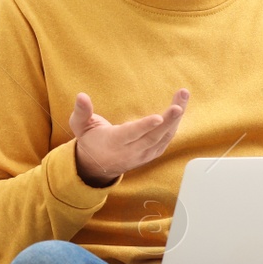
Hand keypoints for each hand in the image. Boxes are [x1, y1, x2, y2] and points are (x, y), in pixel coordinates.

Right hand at [70, 89, 189, 185]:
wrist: (96, 167)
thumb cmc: (90, 142)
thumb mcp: (80, 126)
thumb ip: (81, 112)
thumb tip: (81, 96)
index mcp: (115, 142)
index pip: (132, 134)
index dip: (146, 126)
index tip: (159, 117)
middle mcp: (131, 151)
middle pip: (153, 136)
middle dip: (169, 118)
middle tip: (179, 102)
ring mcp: (143, 154)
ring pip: (163, 137)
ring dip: (175, 118)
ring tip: (182, 97)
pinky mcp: (151, 154)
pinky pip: (166, 140)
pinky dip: (174, 125)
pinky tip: (180, 109)